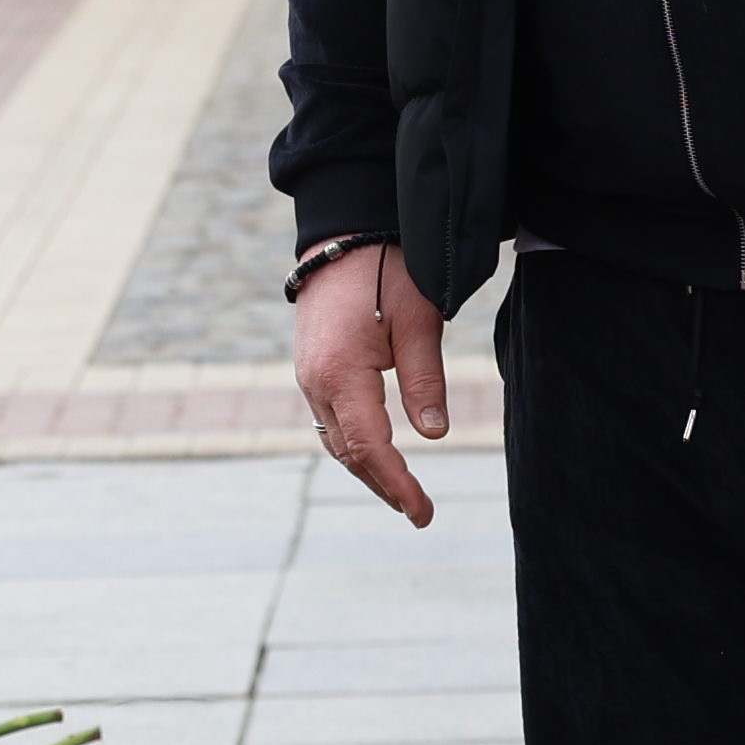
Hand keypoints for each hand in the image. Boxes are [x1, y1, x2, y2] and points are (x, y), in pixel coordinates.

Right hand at [295, 242, 444, 525]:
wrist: (343, 233)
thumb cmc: (385, 270)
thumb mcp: (418, 322)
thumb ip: (424, 381)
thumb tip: (435, 435)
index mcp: (340, 374)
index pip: (370, 448)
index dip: (397, 485)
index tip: (423, 512)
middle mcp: (315, 382)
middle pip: (348, 453)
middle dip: (383, 485)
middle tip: (419, 512)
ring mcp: (308, 375)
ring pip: (336, 440)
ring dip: (368, 469)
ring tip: (401, 493)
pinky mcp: (312, 367)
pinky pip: (330, 419)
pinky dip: (355, 444)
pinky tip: (377, 452)